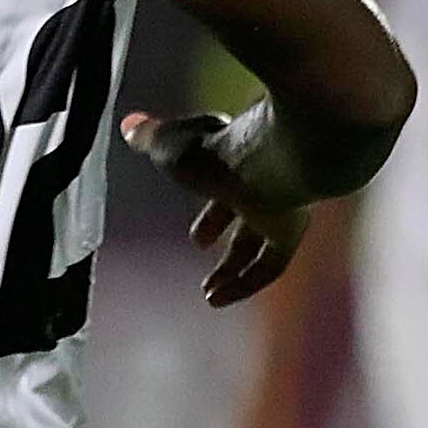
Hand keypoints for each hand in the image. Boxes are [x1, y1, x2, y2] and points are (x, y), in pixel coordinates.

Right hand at [121, 110, 310, 309]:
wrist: (298, 144)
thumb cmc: (233, 144)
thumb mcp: (180, 147)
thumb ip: (153, 139)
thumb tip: (128, 126)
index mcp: (244, 156)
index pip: (227, 184)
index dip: (209, 213)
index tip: (197, 238)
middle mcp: (270, 180)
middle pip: (250, 217)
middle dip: (226, 241)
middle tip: (204, 263)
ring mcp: (289, 201)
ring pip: (264, 243)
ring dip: (234, 271)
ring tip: (209, 295)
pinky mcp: (295, 226)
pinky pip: (270, 266)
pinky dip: (244, 285)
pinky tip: (219, 301)